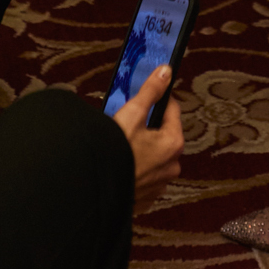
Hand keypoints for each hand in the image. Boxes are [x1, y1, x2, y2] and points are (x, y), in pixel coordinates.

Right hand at [110, 65, 183, 210]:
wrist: (94, 189)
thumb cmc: (115, 153)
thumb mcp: (132, 114)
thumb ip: (151, 91)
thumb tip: (166, 72)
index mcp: (173, 143)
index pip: (172, 110)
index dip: (158, 100)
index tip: (146, 98)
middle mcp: (172, 165)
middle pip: (164, 134)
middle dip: (149, 127)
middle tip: (129, 124)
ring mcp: (160, 184)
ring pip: (155, 157)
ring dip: (144, 150)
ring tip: (124, 145)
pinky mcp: (147, 197)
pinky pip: (146, 176)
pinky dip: (138, 169)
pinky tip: (124, 164)